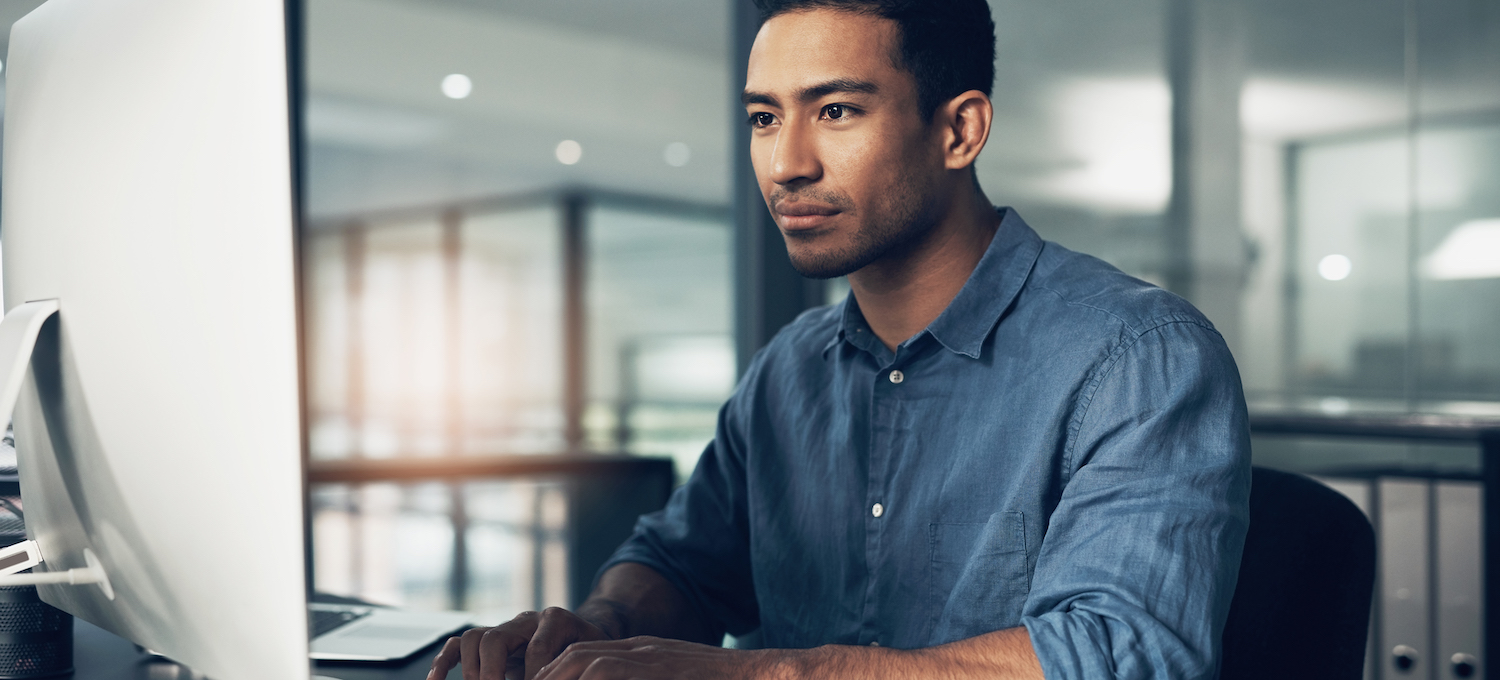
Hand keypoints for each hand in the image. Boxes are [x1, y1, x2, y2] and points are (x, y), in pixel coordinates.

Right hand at [428, 607, 613, 679]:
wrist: (584, 637)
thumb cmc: (586, 650)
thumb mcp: (586, 656)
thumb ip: (568, 668)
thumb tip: (550, 677)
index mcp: (555, 619)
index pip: (536, 647)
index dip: (534, 674)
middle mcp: (525, 620)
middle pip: (495, 637)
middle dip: (492, 672)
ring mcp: (504, 629)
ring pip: (473, 638)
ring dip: (473, 671)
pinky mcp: (488, 641)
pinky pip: (458, 647)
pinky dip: (444, 663)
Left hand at [532, 636, 779, 679]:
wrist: (767, 675)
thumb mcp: (672, 677)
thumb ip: (640, 679)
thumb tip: (612, 679)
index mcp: (642, 656)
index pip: (582, 659)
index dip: (554, 676)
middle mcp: (640, 652)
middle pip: (574, 657)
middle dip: (546, 678)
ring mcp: (650, 658)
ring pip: (583, 662)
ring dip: (557, 678)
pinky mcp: (659, 668)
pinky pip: (606, 670)